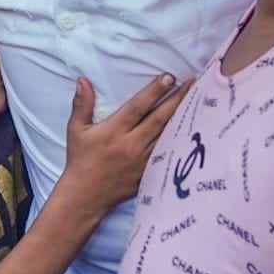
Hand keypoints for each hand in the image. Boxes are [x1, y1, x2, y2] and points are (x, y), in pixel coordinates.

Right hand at [60, 74, 188, 213]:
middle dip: (176, 100)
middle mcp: (131, 145)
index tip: (169, 77)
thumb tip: (83, 80)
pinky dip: (178, 139)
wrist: (86, 195)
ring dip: (181, 117)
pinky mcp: (149, 172)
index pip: (137, 107)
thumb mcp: (76, 130)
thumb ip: (82, 104)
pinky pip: (167, 152)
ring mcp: (142, 160)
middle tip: (192, 83)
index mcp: (113, 131)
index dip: (154, 91)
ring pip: (166, 135)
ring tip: (196, 101)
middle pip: (159, 119)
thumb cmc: (80, 159)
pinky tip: (189, 128)